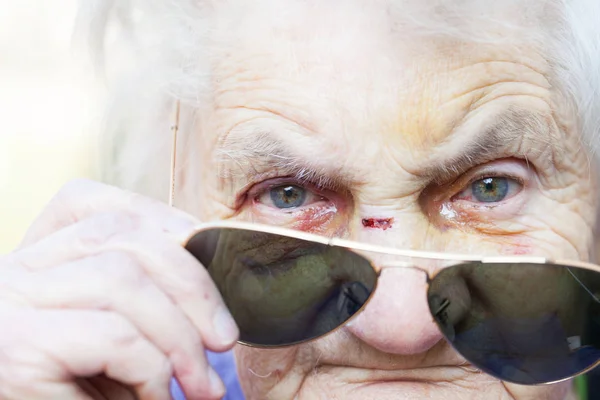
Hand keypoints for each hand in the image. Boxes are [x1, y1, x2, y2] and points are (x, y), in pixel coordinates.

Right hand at [0, 179, 238, 399]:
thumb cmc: (80, 392)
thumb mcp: (113, 335)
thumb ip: (144, 295)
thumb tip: (212, 278)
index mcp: (33, 262)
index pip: (91, 204)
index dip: (157, 216)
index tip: (206, 249)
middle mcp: (12, 273)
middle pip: (118, 233)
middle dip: (191, 283)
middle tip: (224, 338)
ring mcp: (9, 306)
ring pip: (121, 277)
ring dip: (179, 335)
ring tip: (198, 385)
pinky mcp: (19, 351)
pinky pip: (116, 336)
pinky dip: (154, 369)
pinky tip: (157, 398)